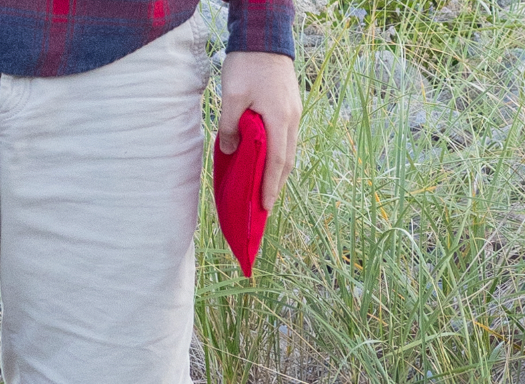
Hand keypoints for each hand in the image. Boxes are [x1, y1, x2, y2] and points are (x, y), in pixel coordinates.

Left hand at [219, 51, 300, 211]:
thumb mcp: (231, 95)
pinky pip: (287, 140)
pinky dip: (280, 156)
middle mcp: (292, 120)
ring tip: (267, 188)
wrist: (264, 36)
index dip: (270, 187)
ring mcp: (294, 114)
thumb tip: (231, 151)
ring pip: (289, 151)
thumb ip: (230, 126)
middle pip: (287, 162)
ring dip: (278, 172)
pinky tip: (270, 162)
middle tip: (265, 205)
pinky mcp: (291, 108)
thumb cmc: (247, 64)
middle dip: (276, 185)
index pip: (276, 162)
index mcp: (279, 120)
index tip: (264, 206)